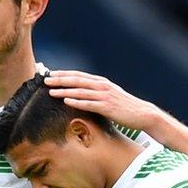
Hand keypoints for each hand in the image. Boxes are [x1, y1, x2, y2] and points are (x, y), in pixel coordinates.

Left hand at [45, 71, 165, 133]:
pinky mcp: (108, 107)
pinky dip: (77, 101)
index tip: (50, 73)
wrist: (143, 114)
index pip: (79, 75)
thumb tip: (82, 96)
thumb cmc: (125, 107)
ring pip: (81, 91)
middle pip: (77, 80)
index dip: (64, 74)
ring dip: (65, 90)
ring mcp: (105, 96)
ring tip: (51, 91)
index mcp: (102, 82)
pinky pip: (89, 103)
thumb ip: (97, 94)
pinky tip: (66, 100)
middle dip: (60, 79)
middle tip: (45, 80)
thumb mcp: (110, 96)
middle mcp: (102, 86)